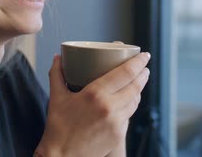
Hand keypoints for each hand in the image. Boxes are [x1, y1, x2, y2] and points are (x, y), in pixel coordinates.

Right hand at [35, 52, 150, 156]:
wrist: (62, 156)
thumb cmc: (58, 127)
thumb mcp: (57, 97)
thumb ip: (57, 74)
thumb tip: (58, 58)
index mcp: (95, 94)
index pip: (125, 73)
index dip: (138, 62)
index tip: (144, 55)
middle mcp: (109, 108)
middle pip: (135, 86)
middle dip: (143, 74)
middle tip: (144, 67)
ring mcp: (117, 123)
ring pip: (135, 102)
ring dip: (138, 90)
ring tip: (137, 82)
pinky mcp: (119, 135)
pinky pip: (128, 116)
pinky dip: (129, 107)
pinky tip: (126, 103)